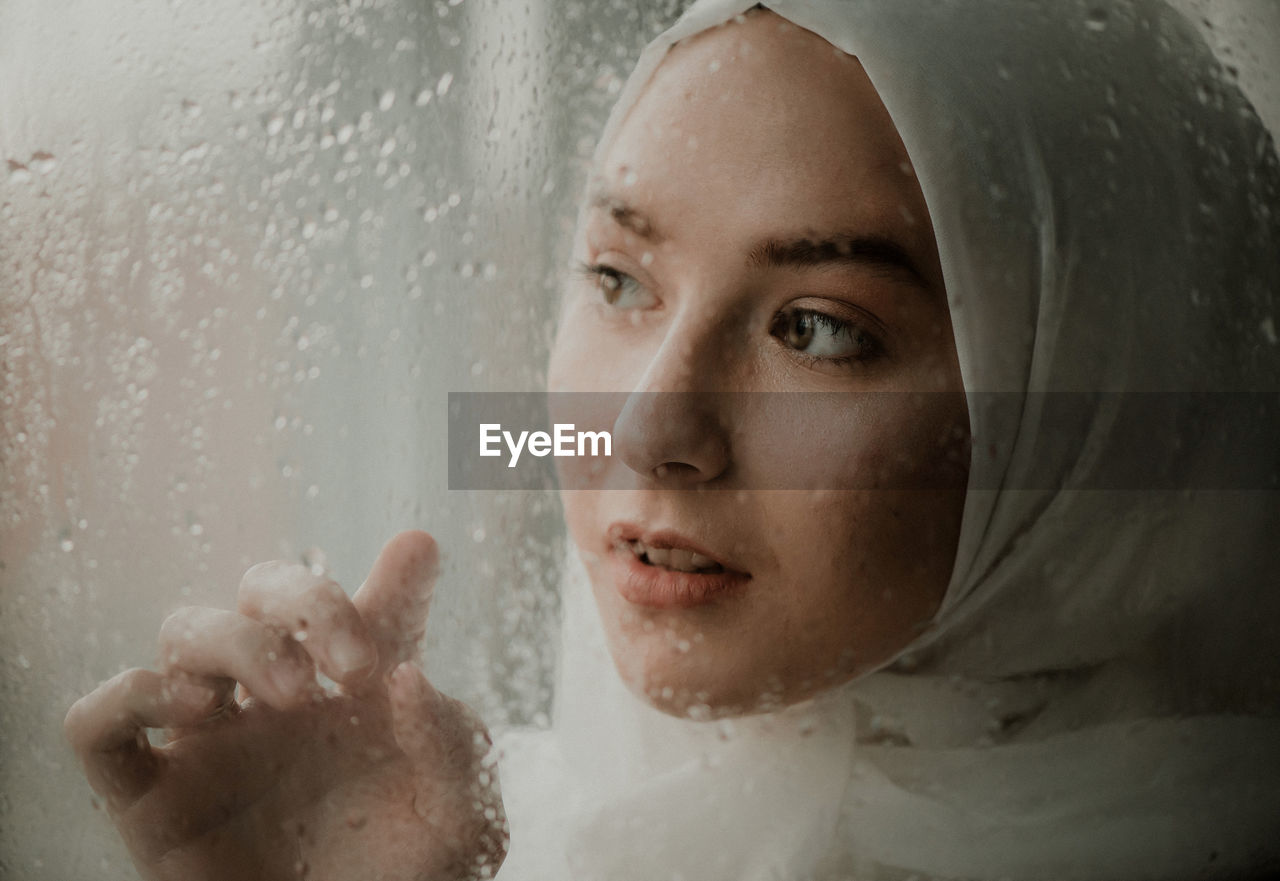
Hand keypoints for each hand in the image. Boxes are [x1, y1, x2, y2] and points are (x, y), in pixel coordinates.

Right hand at [64, 531, 506, 880]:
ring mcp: (212, 740)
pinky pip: (100, 723)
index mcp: (365, 696)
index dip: (400, 572)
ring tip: (289, 692)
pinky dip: (126, 696)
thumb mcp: (462, 824)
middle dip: (309, 599)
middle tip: (356, 666)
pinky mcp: (151, 795)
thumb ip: (453, 747)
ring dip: (238, 642)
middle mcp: (285, 700)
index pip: (379, 610)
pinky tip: (187, 708)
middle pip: (267, 590)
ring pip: (187, 631)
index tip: (419, 552)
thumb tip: (407, 678)